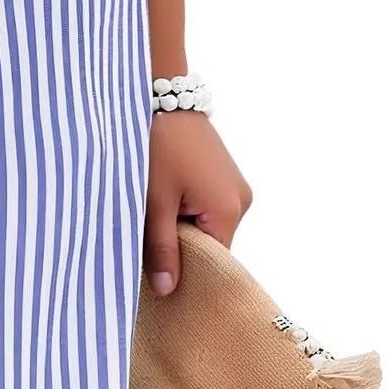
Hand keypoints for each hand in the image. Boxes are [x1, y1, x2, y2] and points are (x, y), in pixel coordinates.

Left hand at [143, 110, 252, 294]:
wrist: (163, 97)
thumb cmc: (158, 147)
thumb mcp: (154, 203)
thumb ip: (161, 249)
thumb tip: (168, 290)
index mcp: (228, 210)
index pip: (212, 262)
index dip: (186, 273)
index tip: (158, 281)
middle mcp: (241, 201)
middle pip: (211, 245)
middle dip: (181, 250)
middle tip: (147, 251)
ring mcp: (235, 188)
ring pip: (207, 228)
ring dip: (181, 230)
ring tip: (154, 220)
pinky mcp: (225, 177)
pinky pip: (207, 209)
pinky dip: (186, 213)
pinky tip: (164, 204)